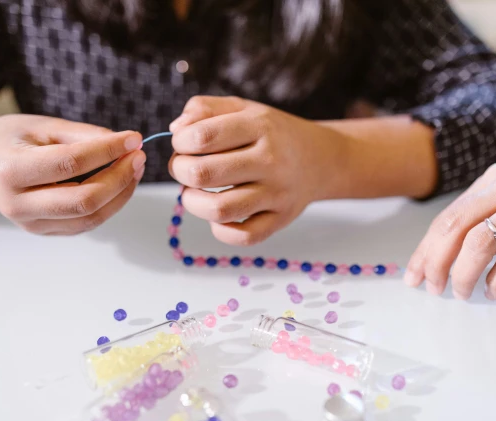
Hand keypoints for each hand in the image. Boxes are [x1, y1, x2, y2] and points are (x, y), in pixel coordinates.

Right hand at [0, 115, 144, 234]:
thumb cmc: (10, 140)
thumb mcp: (41, 125)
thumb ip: (82, 135)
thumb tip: (125, 144)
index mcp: (9, 169)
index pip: (69, 163)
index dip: (106, 151)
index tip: (133, 138)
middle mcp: (17, 203)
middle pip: (83, 199)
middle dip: (119, 178)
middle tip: (138, 156)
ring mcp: (31, 224)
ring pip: (90, 217)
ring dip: (120, 194)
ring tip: (134, 168)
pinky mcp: (45, 232)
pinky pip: (86, 223)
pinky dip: (110, 205)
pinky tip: (121, 184)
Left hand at [168, 96, 347, 244]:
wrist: (320, 159)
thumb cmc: (271, 133)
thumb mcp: (242, 108)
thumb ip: (204, 109)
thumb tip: (175, 130)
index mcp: (259, 126)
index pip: (202, 137)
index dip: (180, 142)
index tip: (183, 144)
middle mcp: (270, 160)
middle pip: (203, 173)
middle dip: (180, 171)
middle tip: (185, 168)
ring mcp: (277, 193)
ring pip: (219, 210)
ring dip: (192, 202)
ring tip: (194, 193)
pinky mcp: (280, 219)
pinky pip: (243, 236)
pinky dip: (220, 230)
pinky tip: (218, 215)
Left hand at [405, 164, 495, 299]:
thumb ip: (489, 217)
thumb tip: (445, 254)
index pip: (449, 215)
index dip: (426, 248)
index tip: (414, 274)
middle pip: (456, 227)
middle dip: (434, 262)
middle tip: (429, 288)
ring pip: (480, 243)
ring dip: (463, 274)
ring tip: (460, 293)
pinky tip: (492, 291)